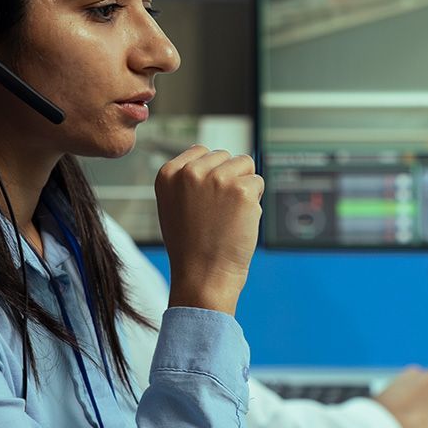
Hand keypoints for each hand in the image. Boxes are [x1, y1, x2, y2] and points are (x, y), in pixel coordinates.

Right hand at [156, 145, 263, 314]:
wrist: (203, 275)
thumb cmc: (190, 246)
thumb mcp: (173, 205)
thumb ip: (187, 179)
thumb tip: (214, 159)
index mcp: (169, 173)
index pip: (201, 151)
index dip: (210, 174)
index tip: (206, 200)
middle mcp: (190, 172)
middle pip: (225, 156)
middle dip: (228, 178)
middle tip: (218, 212)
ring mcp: (217, 179)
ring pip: (245, 164)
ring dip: (243, 186)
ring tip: (228, 215)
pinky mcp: (242, 190)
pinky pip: (258, 182)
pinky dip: (254, 202)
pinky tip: (239, 221)